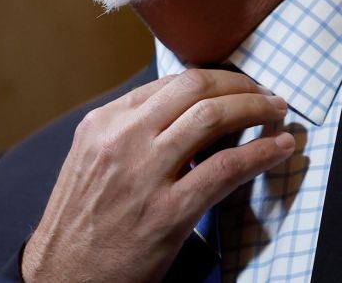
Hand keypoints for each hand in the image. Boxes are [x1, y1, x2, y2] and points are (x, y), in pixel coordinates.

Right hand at [22, 68, 293, 281]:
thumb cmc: (83, 221)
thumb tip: (188, 109)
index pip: (172, 82)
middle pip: (196, 89)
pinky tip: (279, 148)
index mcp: (104, 122)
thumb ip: (132, 130)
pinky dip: (261, 153)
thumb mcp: (93, 159)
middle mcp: (123, 140)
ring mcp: (145, 175)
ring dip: (257, 109)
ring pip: (214, 118)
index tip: (238, 85)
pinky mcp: (168, 212)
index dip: (216, 79)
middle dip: (241, 85)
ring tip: (277, 112)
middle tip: (265, 93)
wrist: (62, 277)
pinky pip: (226, 168)